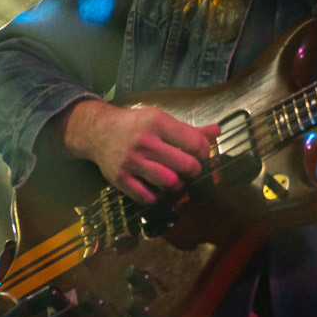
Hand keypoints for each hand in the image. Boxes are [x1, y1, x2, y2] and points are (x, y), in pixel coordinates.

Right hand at [54, 98, 217, 204]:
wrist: (98, 132)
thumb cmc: (136, 125)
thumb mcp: (161, 119)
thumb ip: (190, 130)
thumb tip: (218, 132)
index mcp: (158, 123)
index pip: (195, 143)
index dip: (204, 152)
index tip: (200, 154)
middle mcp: (145, 142)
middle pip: (186, 166)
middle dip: (194, 170)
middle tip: (190, 169)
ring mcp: (131, 162)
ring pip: (169, 183)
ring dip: (178, 186)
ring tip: (176, 180)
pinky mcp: (120, 179)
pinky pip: (148, 197)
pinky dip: (158, 197)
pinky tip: (158, 188)